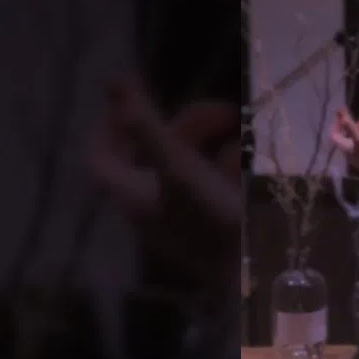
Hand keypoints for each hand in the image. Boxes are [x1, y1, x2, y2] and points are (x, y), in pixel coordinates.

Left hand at [88, 78, 240, 284]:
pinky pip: (213, 185)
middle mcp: (152, 208)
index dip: (108, 127)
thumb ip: (148, 126)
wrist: (258, 276)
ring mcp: (182, 219)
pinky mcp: (212, 226)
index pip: (100, 159)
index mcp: (134, 196)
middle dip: (184, 125)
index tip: (131, 99)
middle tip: (224, 111)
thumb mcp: (180, 168)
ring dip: (211, 141)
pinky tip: (248, 158)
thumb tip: (114, 82)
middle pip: (153, 156)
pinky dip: (228, 165)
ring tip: (242, 129)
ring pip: (187, 167)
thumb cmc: (213, 222)